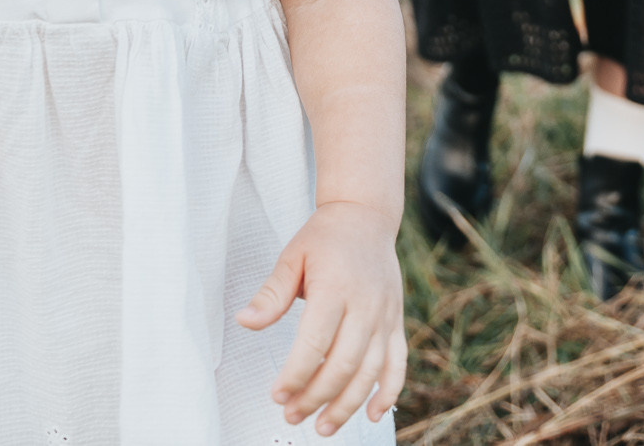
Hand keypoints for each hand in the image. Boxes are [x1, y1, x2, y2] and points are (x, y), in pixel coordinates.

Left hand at [238, 201, 406, 433]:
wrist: (366, 217)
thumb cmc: (324, 238)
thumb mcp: (292, 257)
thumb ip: (271, 294)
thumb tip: (245, 322)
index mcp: (336, 288)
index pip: (315, 343)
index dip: (296, 374)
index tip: (277, 395)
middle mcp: (365, 305)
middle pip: (343, 363)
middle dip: (316, 396)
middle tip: (291, 415)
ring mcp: (385, 316)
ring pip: (370, 371)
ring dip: (347, 404)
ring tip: (323, 426)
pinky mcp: (396, 322)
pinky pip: (397, 363)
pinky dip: (388, 392)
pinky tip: (370, 414)